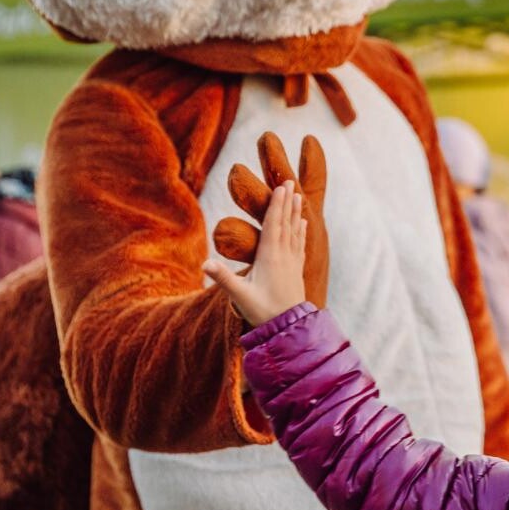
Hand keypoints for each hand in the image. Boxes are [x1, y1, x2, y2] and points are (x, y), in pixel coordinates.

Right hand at [205, 181, 306, 325]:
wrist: (288, 328)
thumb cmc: (262, 311)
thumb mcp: (239, 296)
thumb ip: (223, 278)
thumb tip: (205, 263)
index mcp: (270, 257)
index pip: (273, 224)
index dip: (277, 204)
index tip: (280, 186)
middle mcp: (284, 255)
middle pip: (285, 222)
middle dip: (287, 201)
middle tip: (289, 181)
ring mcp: (292, 262)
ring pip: (295, 230)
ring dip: (296, 212)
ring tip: (298, 195)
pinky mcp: (296, 269)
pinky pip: (300, 243)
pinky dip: (301, 230)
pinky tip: (304, 222)